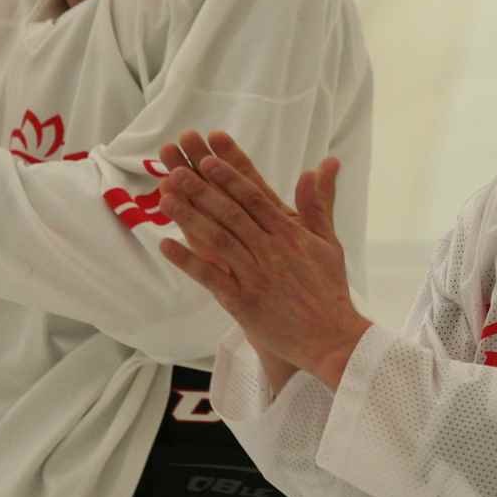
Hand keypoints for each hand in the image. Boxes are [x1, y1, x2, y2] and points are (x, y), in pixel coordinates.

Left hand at [157, 131, 305, 391]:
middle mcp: (271, 249)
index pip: (254, 197)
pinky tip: (166, 246)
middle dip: (202, 189)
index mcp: (289, 233)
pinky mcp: (244, 302)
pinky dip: (187, 261)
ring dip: (189, 217)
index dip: (230, 177)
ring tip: (165, 198)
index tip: (208, 159)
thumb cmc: (329, 290)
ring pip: (217, 240)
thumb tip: (319, 166)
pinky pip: (211, 278)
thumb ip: (318, 204)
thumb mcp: (328, 242)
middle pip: (230, 213)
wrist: (331, 338)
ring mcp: (255, 275)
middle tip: (177, 169)